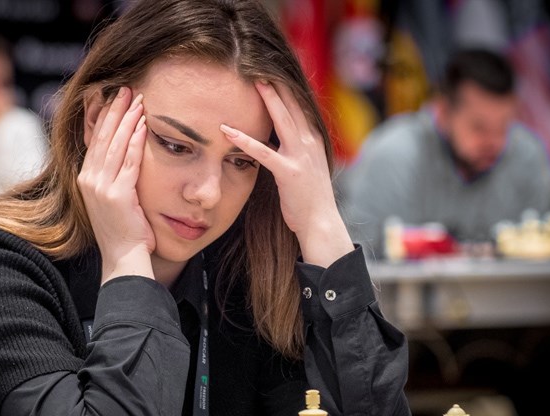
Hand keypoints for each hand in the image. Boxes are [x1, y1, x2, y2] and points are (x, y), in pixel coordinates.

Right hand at [77, 87, 153, 283]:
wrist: (123, 257)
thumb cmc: (124, 231)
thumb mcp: (115, 199)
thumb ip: (117, 177)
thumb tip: (126, 158)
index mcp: (86, 179)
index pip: (96, 140)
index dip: (105, 118)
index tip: (115, 99)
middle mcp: (89, 180)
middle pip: (103, 137)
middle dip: (114, 110)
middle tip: (125, 89)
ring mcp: (100, 187)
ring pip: (115, 144)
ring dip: (127, 119)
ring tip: (136, 99)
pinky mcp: (116, 194)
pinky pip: (129, 161)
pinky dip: (136, 140)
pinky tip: (143, 124)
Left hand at [220, 81, 352, 266]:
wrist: (322, 222)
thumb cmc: (310, 197)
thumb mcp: (306, 165)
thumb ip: (294, 147)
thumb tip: (278, 134)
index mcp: (313, 139)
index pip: (299, 104)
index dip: (285, 86)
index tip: (271, 69)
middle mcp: (309, 142)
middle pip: (292, 104)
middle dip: (277, 83)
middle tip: (260, 63)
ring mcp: (301, 156)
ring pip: (282, 120)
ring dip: (267, 99)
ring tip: (252, 81)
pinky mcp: (289, 173)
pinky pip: (264, 152)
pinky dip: (245, 140)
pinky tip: (228, 131)